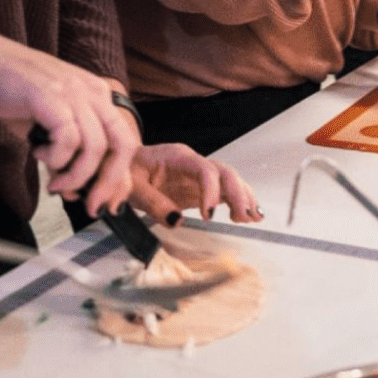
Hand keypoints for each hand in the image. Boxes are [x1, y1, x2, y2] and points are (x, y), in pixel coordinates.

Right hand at [0, 32, 140, 214]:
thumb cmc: (13, 94)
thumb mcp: (49, 124)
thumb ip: (66, 153)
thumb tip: (76, 191)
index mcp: (98, 96)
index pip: (126, 140)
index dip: (119, 177)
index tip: (104, 202)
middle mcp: (92, 92)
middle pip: (123, 144)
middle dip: (109, 182)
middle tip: (90, 204)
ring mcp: (73, 92)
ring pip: (95, 147)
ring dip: (75, 176)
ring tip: (55, 183)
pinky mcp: (51, 96)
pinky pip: (68, 138)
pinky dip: (55, 157)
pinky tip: (38, 153)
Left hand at [128, 144, 262, 224]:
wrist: (125, 164)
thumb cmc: (128, 170)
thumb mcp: (132, 187)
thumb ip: (153, 203)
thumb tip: (177, 221)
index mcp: (177, 157)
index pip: (203, 169)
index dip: (211, 190)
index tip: (209, 215)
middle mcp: (193, 163)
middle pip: (224, 172)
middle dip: (237, 193)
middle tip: (243, 215)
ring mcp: (198, 175)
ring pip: (229, 180)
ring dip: (243, 198)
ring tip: (252, 217)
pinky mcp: (199, 188)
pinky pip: (224, 192)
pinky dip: (238, 202)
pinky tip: (248, 216)